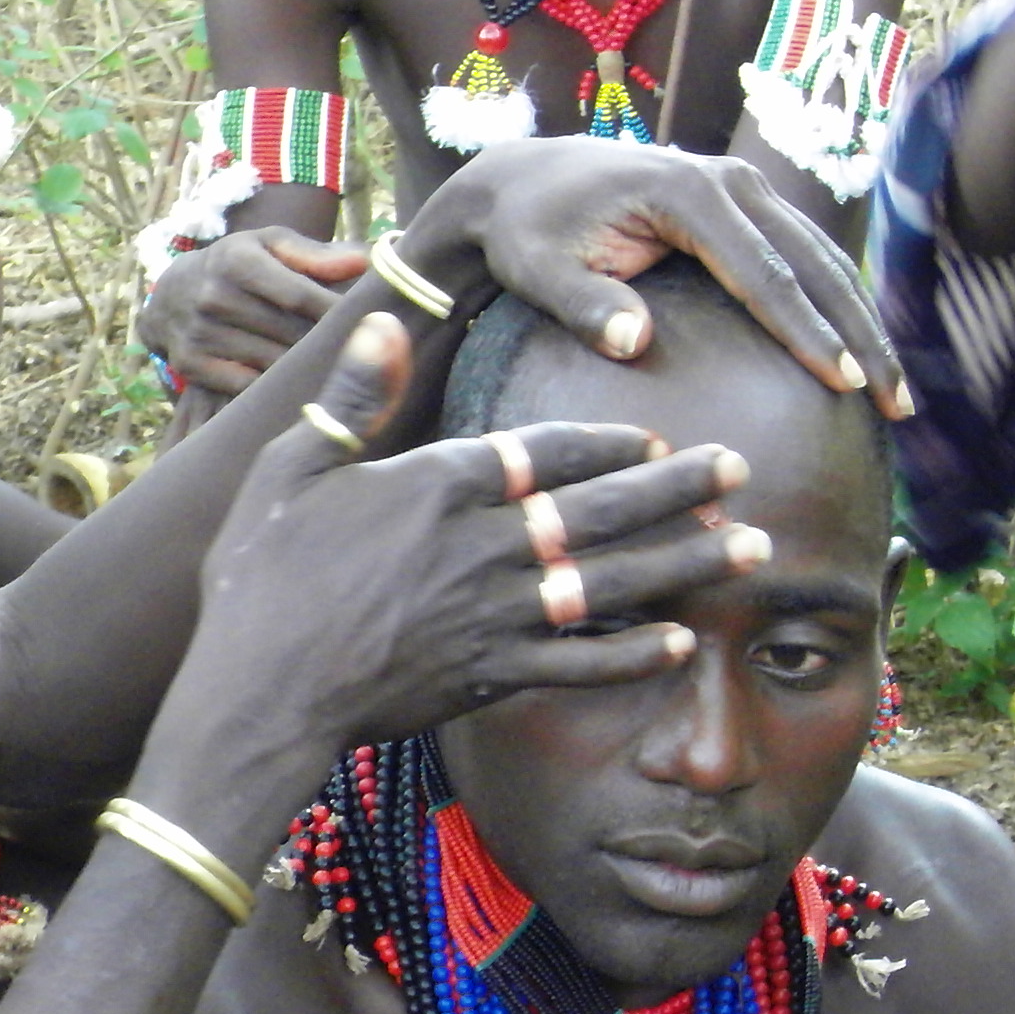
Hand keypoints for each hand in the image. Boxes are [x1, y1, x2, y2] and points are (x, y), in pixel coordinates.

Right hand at [136, 229, 369, 399]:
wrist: (171, 296)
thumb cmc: (238, 266)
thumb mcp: (269, 245)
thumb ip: (316, 254)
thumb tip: (365, 261)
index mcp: (237, 260)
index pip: (301, 295)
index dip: (337, 314)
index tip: (369, 325)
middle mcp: (214, 296)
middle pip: (291, 333)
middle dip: (327, 343)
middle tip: (361, 352)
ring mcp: (200, 333)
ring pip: (273, 362)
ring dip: (306, 369)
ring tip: (336, 369)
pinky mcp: (190, 365)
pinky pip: (247, 386)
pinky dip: (274, 388)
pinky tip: (296, 386)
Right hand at [161, 314, 761, 801]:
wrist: (260, 693)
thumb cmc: (262, 578)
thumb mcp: (290, 468)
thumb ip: (350, 395)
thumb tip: (386, 319)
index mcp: (441, 484)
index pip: (546, 451)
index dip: (608, 444)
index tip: (657, 437)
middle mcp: (485, 544)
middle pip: (601, 509)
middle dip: (679, 488)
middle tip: (743, 467)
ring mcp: (496, 614)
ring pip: (612, 583)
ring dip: (687, 564)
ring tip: (754, 548)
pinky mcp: (492, 675)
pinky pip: (581, 665)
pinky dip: (632, 655)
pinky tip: (683, 642)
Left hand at [396, 137, 907, 419]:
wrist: (524, 180)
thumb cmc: (530, 232)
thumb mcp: (540, 269)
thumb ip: (585, 305)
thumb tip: (635, 343)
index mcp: (688, 195)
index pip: (764, 274)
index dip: (808, 331)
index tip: (846, 382)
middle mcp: (730, 182)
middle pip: (814, 265)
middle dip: (862, 336)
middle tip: (897, 403)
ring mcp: (744, 187)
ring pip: (823, 259)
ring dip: (865, 324)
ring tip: (898, 394)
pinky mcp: (746, 205)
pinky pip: (805, 257)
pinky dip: (840, 305)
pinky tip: (863, 357)